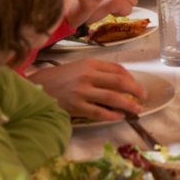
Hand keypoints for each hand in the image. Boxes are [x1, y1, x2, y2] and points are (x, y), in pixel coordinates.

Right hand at [29, 59, 146, 120]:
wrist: (36, 88)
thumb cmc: (59, 77)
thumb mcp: (78, 67)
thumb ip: (98, 71)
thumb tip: (122, 79)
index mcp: (89, 63)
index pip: (117, 69)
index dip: (131, 77)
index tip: (136, 84)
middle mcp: (87, 76)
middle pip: (118, 82)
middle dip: (135, 90)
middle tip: (143, 96)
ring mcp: (81, 92)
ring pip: (112, 98)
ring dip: (128, 104)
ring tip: (137, 109)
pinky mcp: (76, 107)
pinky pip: (99, 112)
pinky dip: (112, 115)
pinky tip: (119, 116)